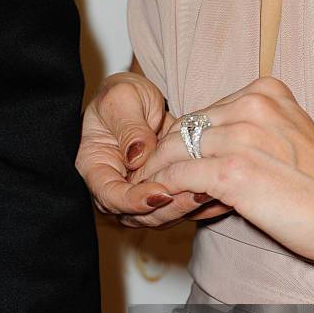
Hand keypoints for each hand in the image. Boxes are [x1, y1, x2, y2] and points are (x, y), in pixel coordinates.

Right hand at [76, 71, 224, 224]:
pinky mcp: (162, 193)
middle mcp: (116, 187)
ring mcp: (139, 194)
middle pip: (138, 215)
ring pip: (161, 216)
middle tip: (195, 194)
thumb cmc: (123, 97)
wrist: (140, 101)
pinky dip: (197, 202)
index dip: (134, 201)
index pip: (111, 197)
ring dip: (186, 207)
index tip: (160, 192)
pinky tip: (217, 191)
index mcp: (96, 168)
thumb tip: (136, 156)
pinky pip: (178, 207)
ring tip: (210, 191)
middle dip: (167, 208)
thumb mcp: (122, 99)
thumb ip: (128, 128)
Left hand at [125, 77, 313, 262]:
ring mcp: (240, 136)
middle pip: (182, 130)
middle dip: (159, 158)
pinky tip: (154, 205)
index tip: (163, 165)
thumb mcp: (285, 141)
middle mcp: (250, 106)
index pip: (201, 116)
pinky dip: (160, 192)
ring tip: (141, 195)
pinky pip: (176, 177)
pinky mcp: (232, 171)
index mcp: (263, 93)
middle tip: (143, 181)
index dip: (178, 143)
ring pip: (172, 152)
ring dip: (153, 177)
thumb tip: (203, 161)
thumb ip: (245, 139)